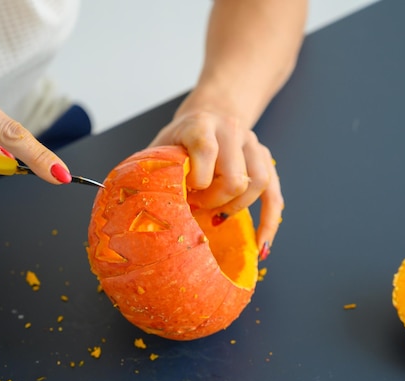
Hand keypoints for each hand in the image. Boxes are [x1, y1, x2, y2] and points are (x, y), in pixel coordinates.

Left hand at [149, 110, 283, 255]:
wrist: (212, 112)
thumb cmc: (181, 137)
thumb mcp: (162, 145)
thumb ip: (152, 170)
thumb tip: (129, 210)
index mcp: (201, 125)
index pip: (206, 150)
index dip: (197, 179)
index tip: (186, 192)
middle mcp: (232, 131)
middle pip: (235, 176)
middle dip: (215, 200)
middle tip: (198, 205)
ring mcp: (254, 145)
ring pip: (258, 184)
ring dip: (236, 208)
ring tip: (218, 216)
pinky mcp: (267, 162)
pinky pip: (275, 196)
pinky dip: (269, 223)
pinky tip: (260, 245)